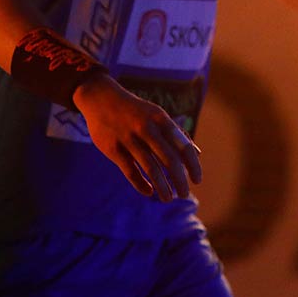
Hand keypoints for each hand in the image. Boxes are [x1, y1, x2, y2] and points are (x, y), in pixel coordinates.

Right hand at [71, 75, 202, 201]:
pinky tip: (149, 191)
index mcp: (161, 119)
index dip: (193, 165)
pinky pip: (130, 172)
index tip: (197, 180)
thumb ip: (176, 133)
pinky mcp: (112, 148)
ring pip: (151, 169)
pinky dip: (141, 184)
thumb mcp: (157, 115)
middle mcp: (146, 128)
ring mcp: (128, 138)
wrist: (100, 97)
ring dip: (162, 187)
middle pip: (169, 160)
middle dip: (180, 181)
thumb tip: (197, 154)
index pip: (183, 146)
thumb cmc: (135, 111)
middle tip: (185, 194)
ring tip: (168, 199)